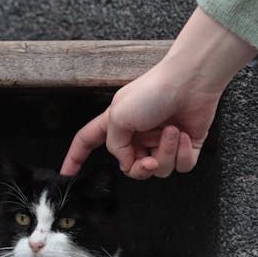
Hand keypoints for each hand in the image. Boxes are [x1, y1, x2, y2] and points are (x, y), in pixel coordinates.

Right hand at [61, 8, 256, 179]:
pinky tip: (183, 135)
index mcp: (116, 124)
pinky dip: (182, 154)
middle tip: (148, 159)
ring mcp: (161, 141)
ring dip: (166, 153)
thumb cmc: (153, 91)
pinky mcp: (186, 146)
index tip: (67, 173)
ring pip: (159, 170)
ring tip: (170, 131)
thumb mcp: (118, 117)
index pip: (88, 142)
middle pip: (131, 168)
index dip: (75, 158)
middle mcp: (138, 135)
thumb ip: (114, 145)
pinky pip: (182, 167)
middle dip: (141, 168)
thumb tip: (126, 162)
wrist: (191, 82)